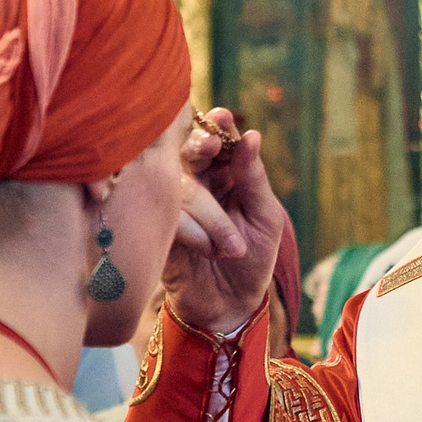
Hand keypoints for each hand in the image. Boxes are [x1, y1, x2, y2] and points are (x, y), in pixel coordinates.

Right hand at [162, 109, 281, 331]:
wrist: (230, 304)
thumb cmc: (254, 257)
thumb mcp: (265, 217)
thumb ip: (254, 177)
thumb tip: (251, 136)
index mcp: (225, 172)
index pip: (217, 138)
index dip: (216, 126)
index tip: (221, 117)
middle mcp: (196, 182)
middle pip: (187, 150)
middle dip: (199, 145)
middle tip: (209, 147)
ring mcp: (173, 204)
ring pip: (180, 186)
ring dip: (209, 214)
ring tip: (234, 247)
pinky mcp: (157, 227)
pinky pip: (167, 216)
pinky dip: (192, 232)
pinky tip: (209, 251)